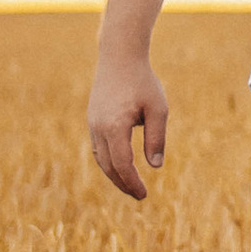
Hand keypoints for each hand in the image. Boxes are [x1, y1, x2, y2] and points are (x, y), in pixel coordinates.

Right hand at [88, 55, 168, 201]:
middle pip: (108, 166)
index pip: (122, 164)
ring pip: (100, 158)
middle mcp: (99, 128)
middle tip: (139, 196)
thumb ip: (156, 138)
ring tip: (130, 185)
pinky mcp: (92, 119)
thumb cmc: (142, 81)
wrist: (119, 56)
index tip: (143, 195)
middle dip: (123, 183)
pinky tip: (120, 165)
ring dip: (114, 174)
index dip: (132, 182)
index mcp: (114, 126)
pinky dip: (108, 160)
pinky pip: (98, 147)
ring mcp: (92, 123)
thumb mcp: (158, 108)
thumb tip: (155, 166)